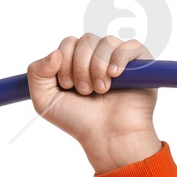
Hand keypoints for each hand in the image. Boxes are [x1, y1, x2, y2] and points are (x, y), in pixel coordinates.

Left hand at [27, 33, 159, 172]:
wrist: (107, 137)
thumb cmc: (79, 121)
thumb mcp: (45, 101)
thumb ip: (36, 74)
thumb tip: (55, 52)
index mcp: (77, 61)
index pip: (68, 43)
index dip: (64, 62)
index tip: (67, 86)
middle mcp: (98, 56)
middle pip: (85, 40)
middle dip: (80, 67)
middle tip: (85, 91)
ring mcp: (118, 57)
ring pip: (105, 42)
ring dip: (97, 68)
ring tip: (101, 91)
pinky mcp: (140, 62)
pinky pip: (128, 46)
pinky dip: (118, 60)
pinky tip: (114, 76)